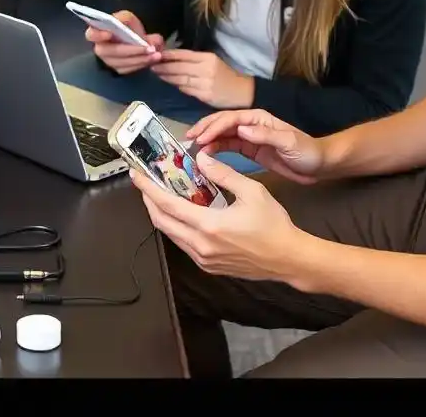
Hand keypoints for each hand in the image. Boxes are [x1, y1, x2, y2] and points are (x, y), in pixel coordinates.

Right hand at [88, 10, 163, 74]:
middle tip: (149, 48)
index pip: (91, 34)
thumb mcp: (127, 18)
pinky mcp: (118, 69)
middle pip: (111, 52)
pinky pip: (129, 69)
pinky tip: (152, 59)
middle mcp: (100, 49)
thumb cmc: (126, 26)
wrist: (133, 37)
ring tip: (156, 54)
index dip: (98, 35)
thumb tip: (138, 33)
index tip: (109, 33)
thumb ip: (129, 22)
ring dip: (140, 59)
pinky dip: (141, 64)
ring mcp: (108, 61)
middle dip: (131, 50)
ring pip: (122, 63)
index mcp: (97, 33)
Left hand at [130, 153, 303, 281]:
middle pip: (162, 222)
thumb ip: (223, 174)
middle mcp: (201, 245)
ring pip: (171, 235)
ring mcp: (203, 259)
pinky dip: (176, 227)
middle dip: (149, 201)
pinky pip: (184, 245)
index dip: (148, 189)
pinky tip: (181, 215)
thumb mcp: (252, 192)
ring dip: (161, 215)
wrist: (289, 259)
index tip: (137, 176)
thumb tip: (201, 159)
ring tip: (159, 196)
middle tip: (145, 184)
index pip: (168, 205)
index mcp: (209, 226)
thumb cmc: (274, 225)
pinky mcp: (209, 266)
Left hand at [150, 50, 253, 108]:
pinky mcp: (205, 95)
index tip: (157, 54)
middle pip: (179, 67)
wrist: (243, 92)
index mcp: (208, 58)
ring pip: (180, 79)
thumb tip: (173, 59)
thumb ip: (195, 61)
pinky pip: (186, 90)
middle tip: (151, 65)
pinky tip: (170, 83)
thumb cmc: (226, 76)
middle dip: (163, 66)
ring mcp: (205, 83)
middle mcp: (206, 69)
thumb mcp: (213, 62)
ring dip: (167, 76)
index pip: (184, 55)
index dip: (169, 55)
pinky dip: (177, 86)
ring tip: (157, 73)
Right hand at [184, 109, 326, 183]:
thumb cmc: (307, 151)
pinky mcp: (248, 150)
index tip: (200, 138)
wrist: (319, 166)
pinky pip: (227, 147)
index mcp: (259, 118)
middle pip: (222, 122)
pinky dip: (214, 150)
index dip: (214, 126)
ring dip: (206, 139)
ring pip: (222, 135)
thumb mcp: (289, 143)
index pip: (231, 118)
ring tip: (191, 149)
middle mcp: (250, 125)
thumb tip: (240, 129)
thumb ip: (265, 135)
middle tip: (187, 140)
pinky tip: (204, 156)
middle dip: (204, 129)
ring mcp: (248, 137)